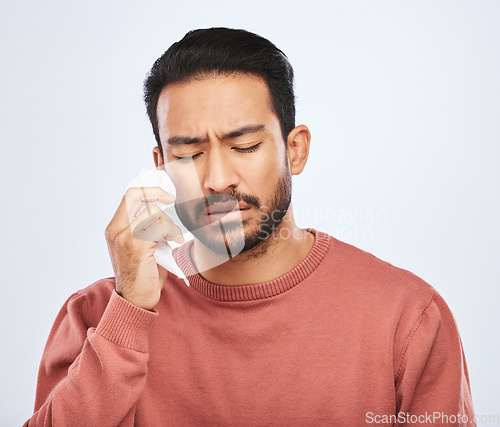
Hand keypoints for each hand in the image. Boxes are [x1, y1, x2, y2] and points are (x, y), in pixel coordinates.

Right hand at [105, 187, 183, 309]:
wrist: (135, 301)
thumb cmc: (143, 275)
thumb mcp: (142, 247)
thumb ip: (147, 228)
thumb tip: (166, 211)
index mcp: (114, 229)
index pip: (128, 196)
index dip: (148, 191)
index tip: (165, 196)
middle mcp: (115, 230)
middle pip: (134, 194)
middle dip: (157, 192)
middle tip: (171, 199)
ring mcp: (124, 236)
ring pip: (151, 210)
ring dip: (169, 221)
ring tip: (175, 236)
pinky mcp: (136, 245)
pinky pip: (158, 225)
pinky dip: (172, 231)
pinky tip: (176, 242)